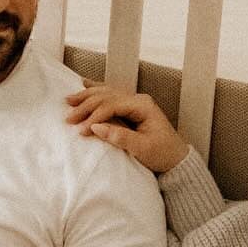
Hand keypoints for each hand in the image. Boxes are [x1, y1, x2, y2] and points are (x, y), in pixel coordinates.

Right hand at [65, 81, 189, 173]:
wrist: (178, 161)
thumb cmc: (163, 155)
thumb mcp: (143, 149)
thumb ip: (120, 136)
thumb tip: (96, 127)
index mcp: (143, 105)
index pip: (112, 105)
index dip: (94, 116)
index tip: (82, 129)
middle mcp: (137, 99)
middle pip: (106, 96)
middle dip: (86, 105)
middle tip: (69, 116)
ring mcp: (134, 101)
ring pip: (106, 93)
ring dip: (87, 96)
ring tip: (70, 100)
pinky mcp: (131, 107)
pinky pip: (109, 95)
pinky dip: (95, 92)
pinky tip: (84, 85)